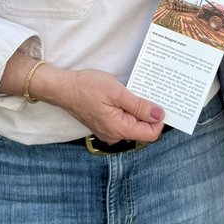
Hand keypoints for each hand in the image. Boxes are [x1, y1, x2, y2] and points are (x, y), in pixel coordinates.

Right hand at [45, 65, 165, 143]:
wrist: (63, 88)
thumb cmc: (87, 87)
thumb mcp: (117, 92)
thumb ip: (139, 106)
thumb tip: (159, 115)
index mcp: (119, 129)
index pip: (150, 134)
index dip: (159, 119)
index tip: (161, 102)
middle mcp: (114, 135)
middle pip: (142, 130)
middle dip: (149, 113)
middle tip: (150, 93)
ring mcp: (108, 131)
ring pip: (133, 125)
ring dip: (138, 110)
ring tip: (137, 93)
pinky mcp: (104, 125)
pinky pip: (123, 121)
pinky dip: (128, 110)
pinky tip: (127, 97)